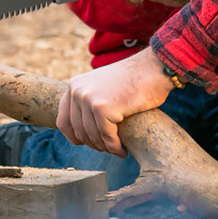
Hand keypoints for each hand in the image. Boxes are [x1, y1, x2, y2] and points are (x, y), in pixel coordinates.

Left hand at [58, 48, 175, 156]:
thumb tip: (82, 130)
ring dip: (105, 148)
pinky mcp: (103, 108)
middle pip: (78, 132)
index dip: (74, 137)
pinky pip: (106, 137)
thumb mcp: (102, 86)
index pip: (63, 121)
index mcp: (74, 85)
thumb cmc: (134, 80)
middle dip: (93, 144)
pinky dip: (115, 148)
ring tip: (117, 150)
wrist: (154, 67)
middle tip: (108, 148)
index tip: (86, 144)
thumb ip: (89, 101)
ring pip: (92, 137)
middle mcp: (77, 91)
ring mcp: (88, 99)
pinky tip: (122, 151)